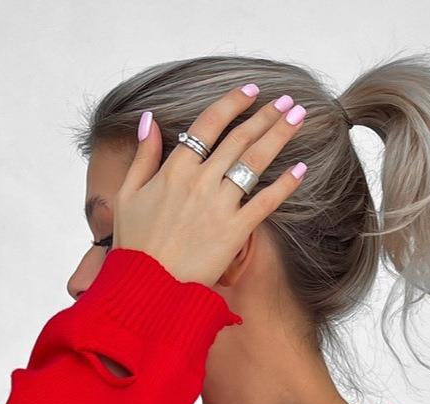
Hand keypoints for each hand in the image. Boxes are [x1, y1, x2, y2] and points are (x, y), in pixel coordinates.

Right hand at [113, 85, 308, 288]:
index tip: (249, 90)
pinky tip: (301, 169)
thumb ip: (142, 156)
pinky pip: (265, 202)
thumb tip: (150, 120)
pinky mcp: (234, 232)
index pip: (208, 124)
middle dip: (266, 115)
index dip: (231, 103)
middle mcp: (200, 181)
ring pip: (254, 161)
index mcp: (174, 168)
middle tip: (287, 100)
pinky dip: (285, 184)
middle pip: (239, 138)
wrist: (148, 286)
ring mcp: (219, 205)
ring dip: (279, 135)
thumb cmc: (135, 245)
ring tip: (299, 117)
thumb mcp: (127, 194)